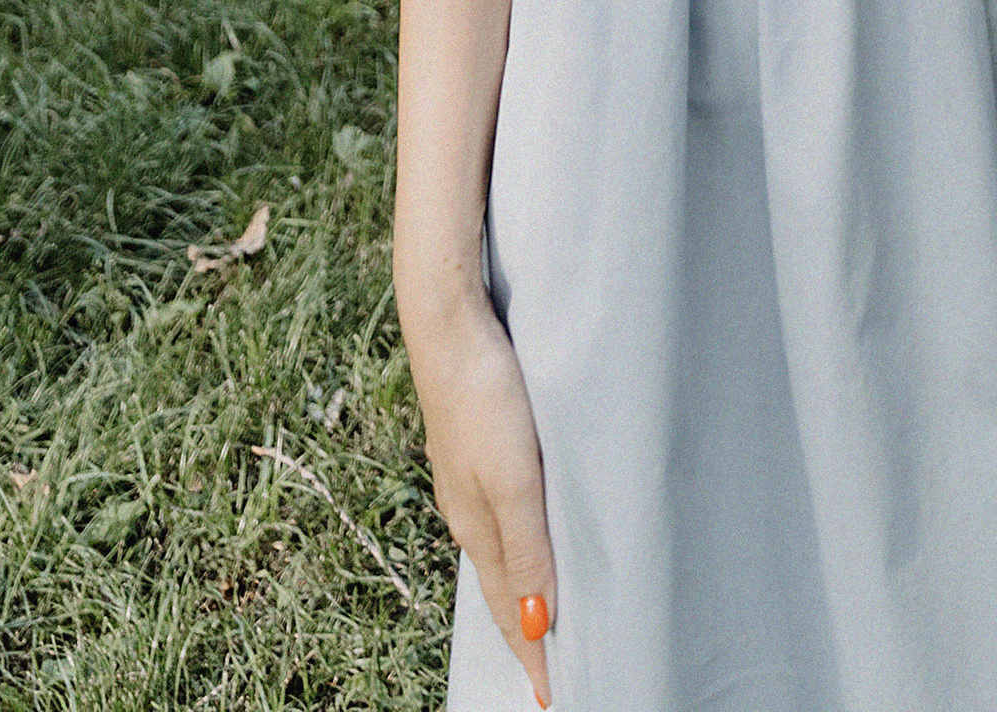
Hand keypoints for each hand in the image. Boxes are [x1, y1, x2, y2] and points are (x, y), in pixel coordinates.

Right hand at [410, 294, 557, 704]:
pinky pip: (499, 514)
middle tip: (549, 671)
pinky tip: (528, 533)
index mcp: (478, 526)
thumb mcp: (514, 478)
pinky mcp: (474, 445)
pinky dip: (517, 544)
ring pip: (500, 550)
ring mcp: (467, 478)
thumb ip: (527, 547)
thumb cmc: (484, 395)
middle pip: (501, 587)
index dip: (531, 654)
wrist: (446, 322)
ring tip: (542, 619)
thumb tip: (536, 624)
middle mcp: (468, 510)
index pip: (508, 609)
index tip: (550, 697)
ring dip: (521, 588)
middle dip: (524, 632)